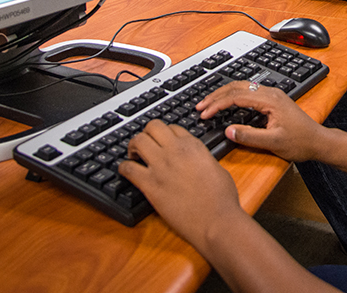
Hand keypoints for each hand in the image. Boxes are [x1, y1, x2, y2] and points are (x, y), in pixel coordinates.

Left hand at [119, 120, 246, 248]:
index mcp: (193, 146)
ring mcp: (161, 166)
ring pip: (138, 141)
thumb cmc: (222, 198)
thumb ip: (202, 158)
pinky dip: (124, 168)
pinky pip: (128, 168)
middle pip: (152, 126)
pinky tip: (126, 172)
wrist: (216, 220)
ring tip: (134, 155)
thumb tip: (196, 161)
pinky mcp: (150, 185)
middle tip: (145, 145)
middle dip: (147, 133)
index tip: (162, 143)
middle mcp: (175, 151)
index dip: (166, 134)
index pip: (172, 127)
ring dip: (133, 146)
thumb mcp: (216, 167)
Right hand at [195, 81, 328, 163]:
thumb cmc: (300, 142)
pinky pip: (248, 92)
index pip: (237, 96)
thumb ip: (249, 136)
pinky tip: (227, 103)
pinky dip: (233, 96)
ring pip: (242, 87)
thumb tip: (228, 130)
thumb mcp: (273, 143)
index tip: (205, 113)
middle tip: (201, 106)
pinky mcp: (273, 100)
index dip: (218, 104)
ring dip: (224, 94)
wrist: (318, 141)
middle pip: (237, 87)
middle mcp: (271, 93)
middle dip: (216, 96)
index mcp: (270, 100)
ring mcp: (272, 95)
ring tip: (209, 104)